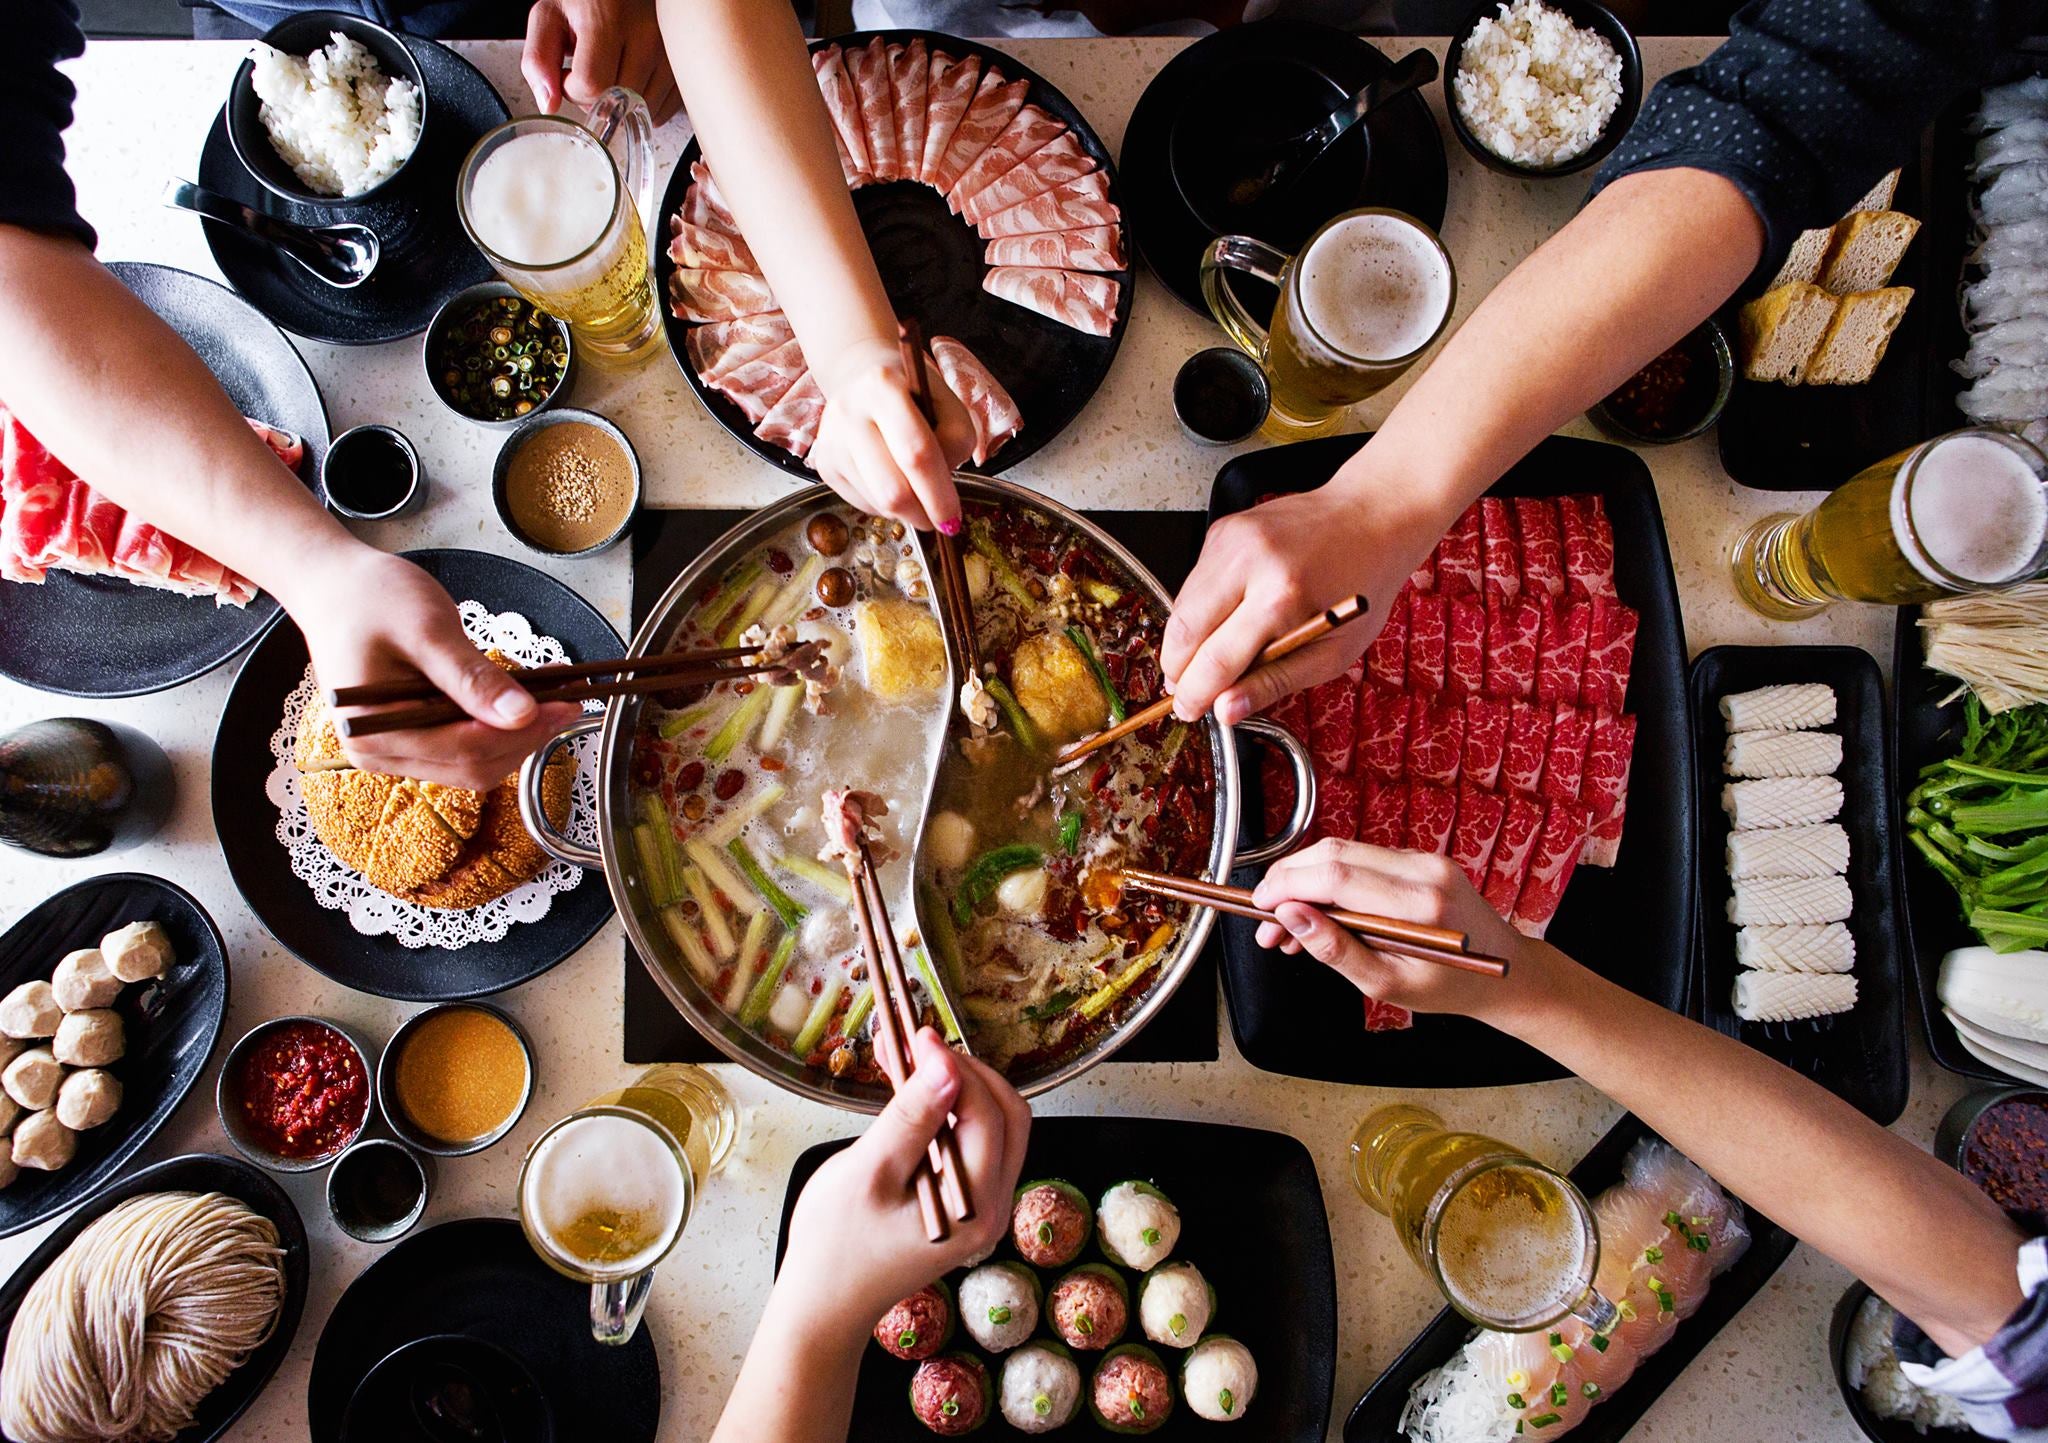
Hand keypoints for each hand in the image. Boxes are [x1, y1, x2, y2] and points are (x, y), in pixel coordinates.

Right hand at [289, 548, 582, 789]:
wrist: (333, 586)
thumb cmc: (370, 597)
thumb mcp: (427, 629)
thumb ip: (472, 678)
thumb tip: (522, 715)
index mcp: (375, 731)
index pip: (466, 750)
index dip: (524, 733)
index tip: (567, 704)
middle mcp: (379, 753)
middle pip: (473, 766)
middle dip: (527, 737)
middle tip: (570, 700)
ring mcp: (392, 752)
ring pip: (472, 764)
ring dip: (517, 736)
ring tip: (552, 697)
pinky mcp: (407, 741)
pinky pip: (461, 749)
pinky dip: (496, 729)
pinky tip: (520, 701)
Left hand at [522, 0, 680, 124]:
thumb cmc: (589, 0)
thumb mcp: (550, 17)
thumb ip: (538, 60)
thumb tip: (549, 103)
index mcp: (609, 18)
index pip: (592, 84)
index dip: (572, 89)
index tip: (569, 74)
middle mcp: (647, 36)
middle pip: (618, 104)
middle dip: (596, 99)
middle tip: (590, 72)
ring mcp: (671, 55)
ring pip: (641, 113)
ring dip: (620, 106)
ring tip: (613, 74)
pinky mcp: (683, 70)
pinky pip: (661, 113)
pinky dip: (641, 108)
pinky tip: (631, 81)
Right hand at [779, 1029, 1028, 1324]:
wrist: (823, 1305)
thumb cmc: (836, 1247)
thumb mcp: (868, 1173)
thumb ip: (912, 1118)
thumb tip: (947, 1067)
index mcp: (978, 1204)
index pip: (989, 1112)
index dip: (956, 1067)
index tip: (918, 1035)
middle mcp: (993, 1205)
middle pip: (1005, 1114)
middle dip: (963, 1071)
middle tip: (916, 1043)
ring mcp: (982, 1205)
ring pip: (989, 1125)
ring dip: (953, 1086)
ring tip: (905, 1057)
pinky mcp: (963, 1202)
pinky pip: (968, 1143)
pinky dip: (943, 1111)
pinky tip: (908, 1089)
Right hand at [810, 338, 975, 534]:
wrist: (861, 379)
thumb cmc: (913, 394)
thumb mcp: (948, 404)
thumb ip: (956, 441)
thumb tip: (942, 490)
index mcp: (883, 387)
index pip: (916, 453)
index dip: (939, 493)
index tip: (953, 518)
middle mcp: (849, 412)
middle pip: (891, 489)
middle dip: (921, 513)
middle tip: (939, 518)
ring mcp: (831, 441)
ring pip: (877, 502)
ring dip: (906, 511)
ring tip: (916, 490)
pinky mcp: (824, 465)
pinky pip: (863, 504)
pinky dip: (886, 505)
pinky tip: (893, 482)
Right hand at [1162, 483, 1415, 727]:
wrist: (1371, 516)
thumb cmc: (1363, 584)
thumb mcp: (1334, 651)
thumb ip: (1276, 682)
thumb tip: (1227, 711)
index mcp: (1282, 597)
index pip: (1215, 660)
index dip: (1195, 694)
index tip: (1188, 711)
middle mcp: (1249, 561)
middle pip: (1184, 631)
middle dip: (1177, 670)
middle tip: (1185, 692)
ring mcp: (1231, 540)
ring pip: (1180, 607)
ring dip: (1183, 642)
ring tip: (1204, 661)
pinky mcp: (1222, 530)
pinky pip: (1193, 583)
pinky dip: (1198, 610)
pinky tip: (1223, 620)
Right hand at [1251, 839, 1542, 1023]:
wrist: (1504, 972)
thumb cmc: (1451, 987)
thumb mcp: (1386, 984)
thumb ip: (1335, 949)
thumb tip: (1290, 917)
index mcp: (1419, 905)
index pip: (1336, 877)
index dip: (1287, 886)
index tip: (1259, 907)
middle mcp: (1423, 870)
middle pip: (1333, 853)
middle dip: (1287, 881)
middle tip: (1264, 920)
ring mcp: (1423, 859)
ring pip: (1342, 851)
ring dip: (1304, 881)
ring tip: (1284, 928)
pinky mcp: (1419, 859)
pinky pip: (1361, 858)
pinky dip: (1329, 881)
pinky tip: (1316, 916)